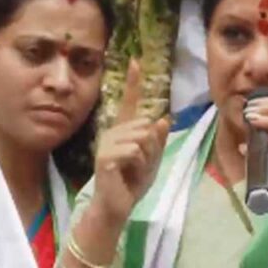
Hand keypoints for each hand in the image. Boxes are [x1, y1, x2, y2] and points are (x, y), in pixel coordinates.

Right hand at [89, 61, 169, 222]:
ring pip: (142, 137)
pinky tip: (127, 173)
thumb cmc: (132, 183)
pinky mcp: (105, 156)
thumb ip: (157, 141)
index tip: (136, 61)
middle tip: (141, 165)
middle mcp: (113, 132)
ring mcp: (107, 143)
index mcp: (124, 131)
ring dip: (146, 158)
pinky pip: (134, 150)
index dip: (133, 82)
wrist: (116, 206)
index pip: (130, 103)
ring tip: (134, 170)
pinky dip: (138, 164)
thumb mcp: (152, 161)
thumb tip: (162, 118)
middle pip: (146, 125)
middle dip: (152, 147)